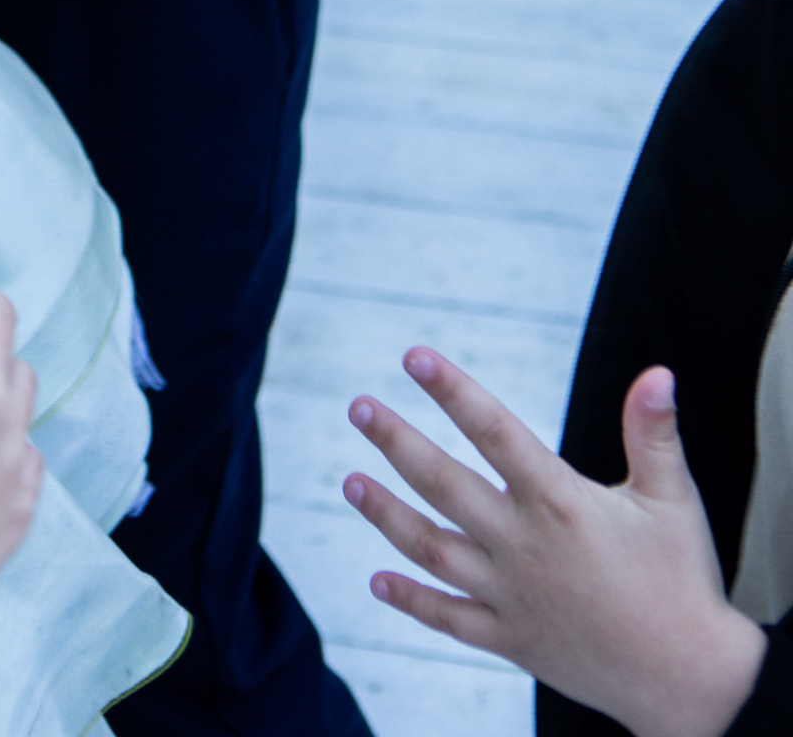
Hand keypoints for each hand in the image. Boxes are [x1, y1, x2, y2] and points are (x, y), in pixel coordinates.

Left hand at [346, 349, 765, 736]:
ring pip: (433, 550)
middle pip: (445, 486)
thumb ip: (653, 433)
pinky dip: (412, 601)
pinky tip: (377, 581)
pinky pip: (450, 619)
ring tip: (349, 483)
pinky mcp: (512, 640)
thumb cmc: (683, 582)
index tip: (414, 357)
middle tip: (357, 406)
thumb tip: (659, 372)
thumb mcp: (673, 501)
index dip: (454, 392)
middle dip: (397, 443)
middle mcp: (525, 547)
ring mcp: (512, 597)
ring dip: (387, 515)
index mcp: (561, 504)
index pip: (496, 433)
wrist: (692, 684)